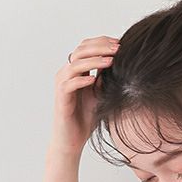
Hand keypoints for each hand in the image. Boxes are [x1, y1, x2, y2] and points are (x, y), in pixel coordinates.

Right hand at [50, 35, 120, 154]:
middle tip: (118, 48)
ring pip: (75, 64)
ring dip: (94, 60)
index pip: (86, 47)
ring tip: (111, 61)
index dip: (102, 42)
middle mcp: (67, 73)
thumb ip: (105, 80)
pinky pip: (70, 84)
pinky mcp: (61, 97)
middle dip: (100, 47)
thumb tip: (119, 65)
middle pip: (81, 50)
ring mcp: (62, 84)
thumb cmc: (86, 118)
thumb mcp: (101, 95)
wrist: (73, 139)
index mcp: (77, 71)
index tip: (120, 43)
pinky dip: (82, 80)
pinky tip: (95, 80)